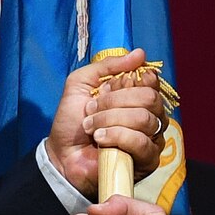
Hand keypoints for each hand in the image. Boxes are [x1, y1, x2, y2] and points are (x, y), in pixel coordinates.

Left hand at [45, 48, 170, 197]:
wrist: (62, 155)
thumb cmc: (72, 122)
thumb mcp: (81, 83)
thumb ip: (108, 66)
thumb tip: (140, 53)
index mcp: (137, 97)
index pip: (151, 81)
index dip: (132, 81)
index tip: (108, 87)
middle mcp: (150, 116)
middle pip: (150, 98)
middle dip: (115, 101)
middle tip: (91, 109)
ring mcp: (152, 139)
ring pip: (145, 119)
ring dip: (111, 120)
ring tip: (91, 127)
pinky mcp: (148, 160)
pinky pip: (142, 142)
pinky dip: (117, 137)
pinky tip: (100, 140)